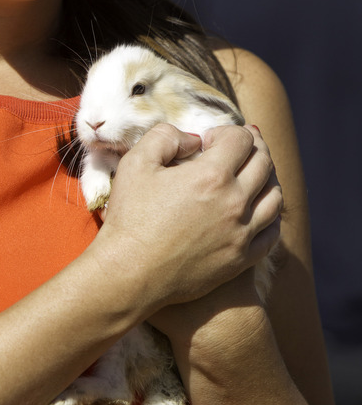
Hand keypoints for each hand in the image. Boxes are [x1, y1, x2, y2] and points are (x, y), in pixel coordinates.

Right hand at [92, 123, 281, 315]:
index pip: (242, 139)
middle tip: (236, 147)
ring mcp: (242, 233)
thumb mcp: (136, 162)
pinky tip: (257, 208)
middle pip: (263, 163)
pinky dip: (271, 213)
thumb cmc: (130, 216)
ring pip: (274, 196)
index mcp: (211, 175)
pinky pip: (273, 231)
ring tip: (251, 172)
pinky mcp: (241, 259)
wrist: (130, 272)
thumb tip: (194, 140)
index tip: (208, 140)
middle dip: (253, 146)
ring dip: (267, 177)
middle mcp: (235, 202)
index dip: (226, 131)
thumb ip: (165, 136)